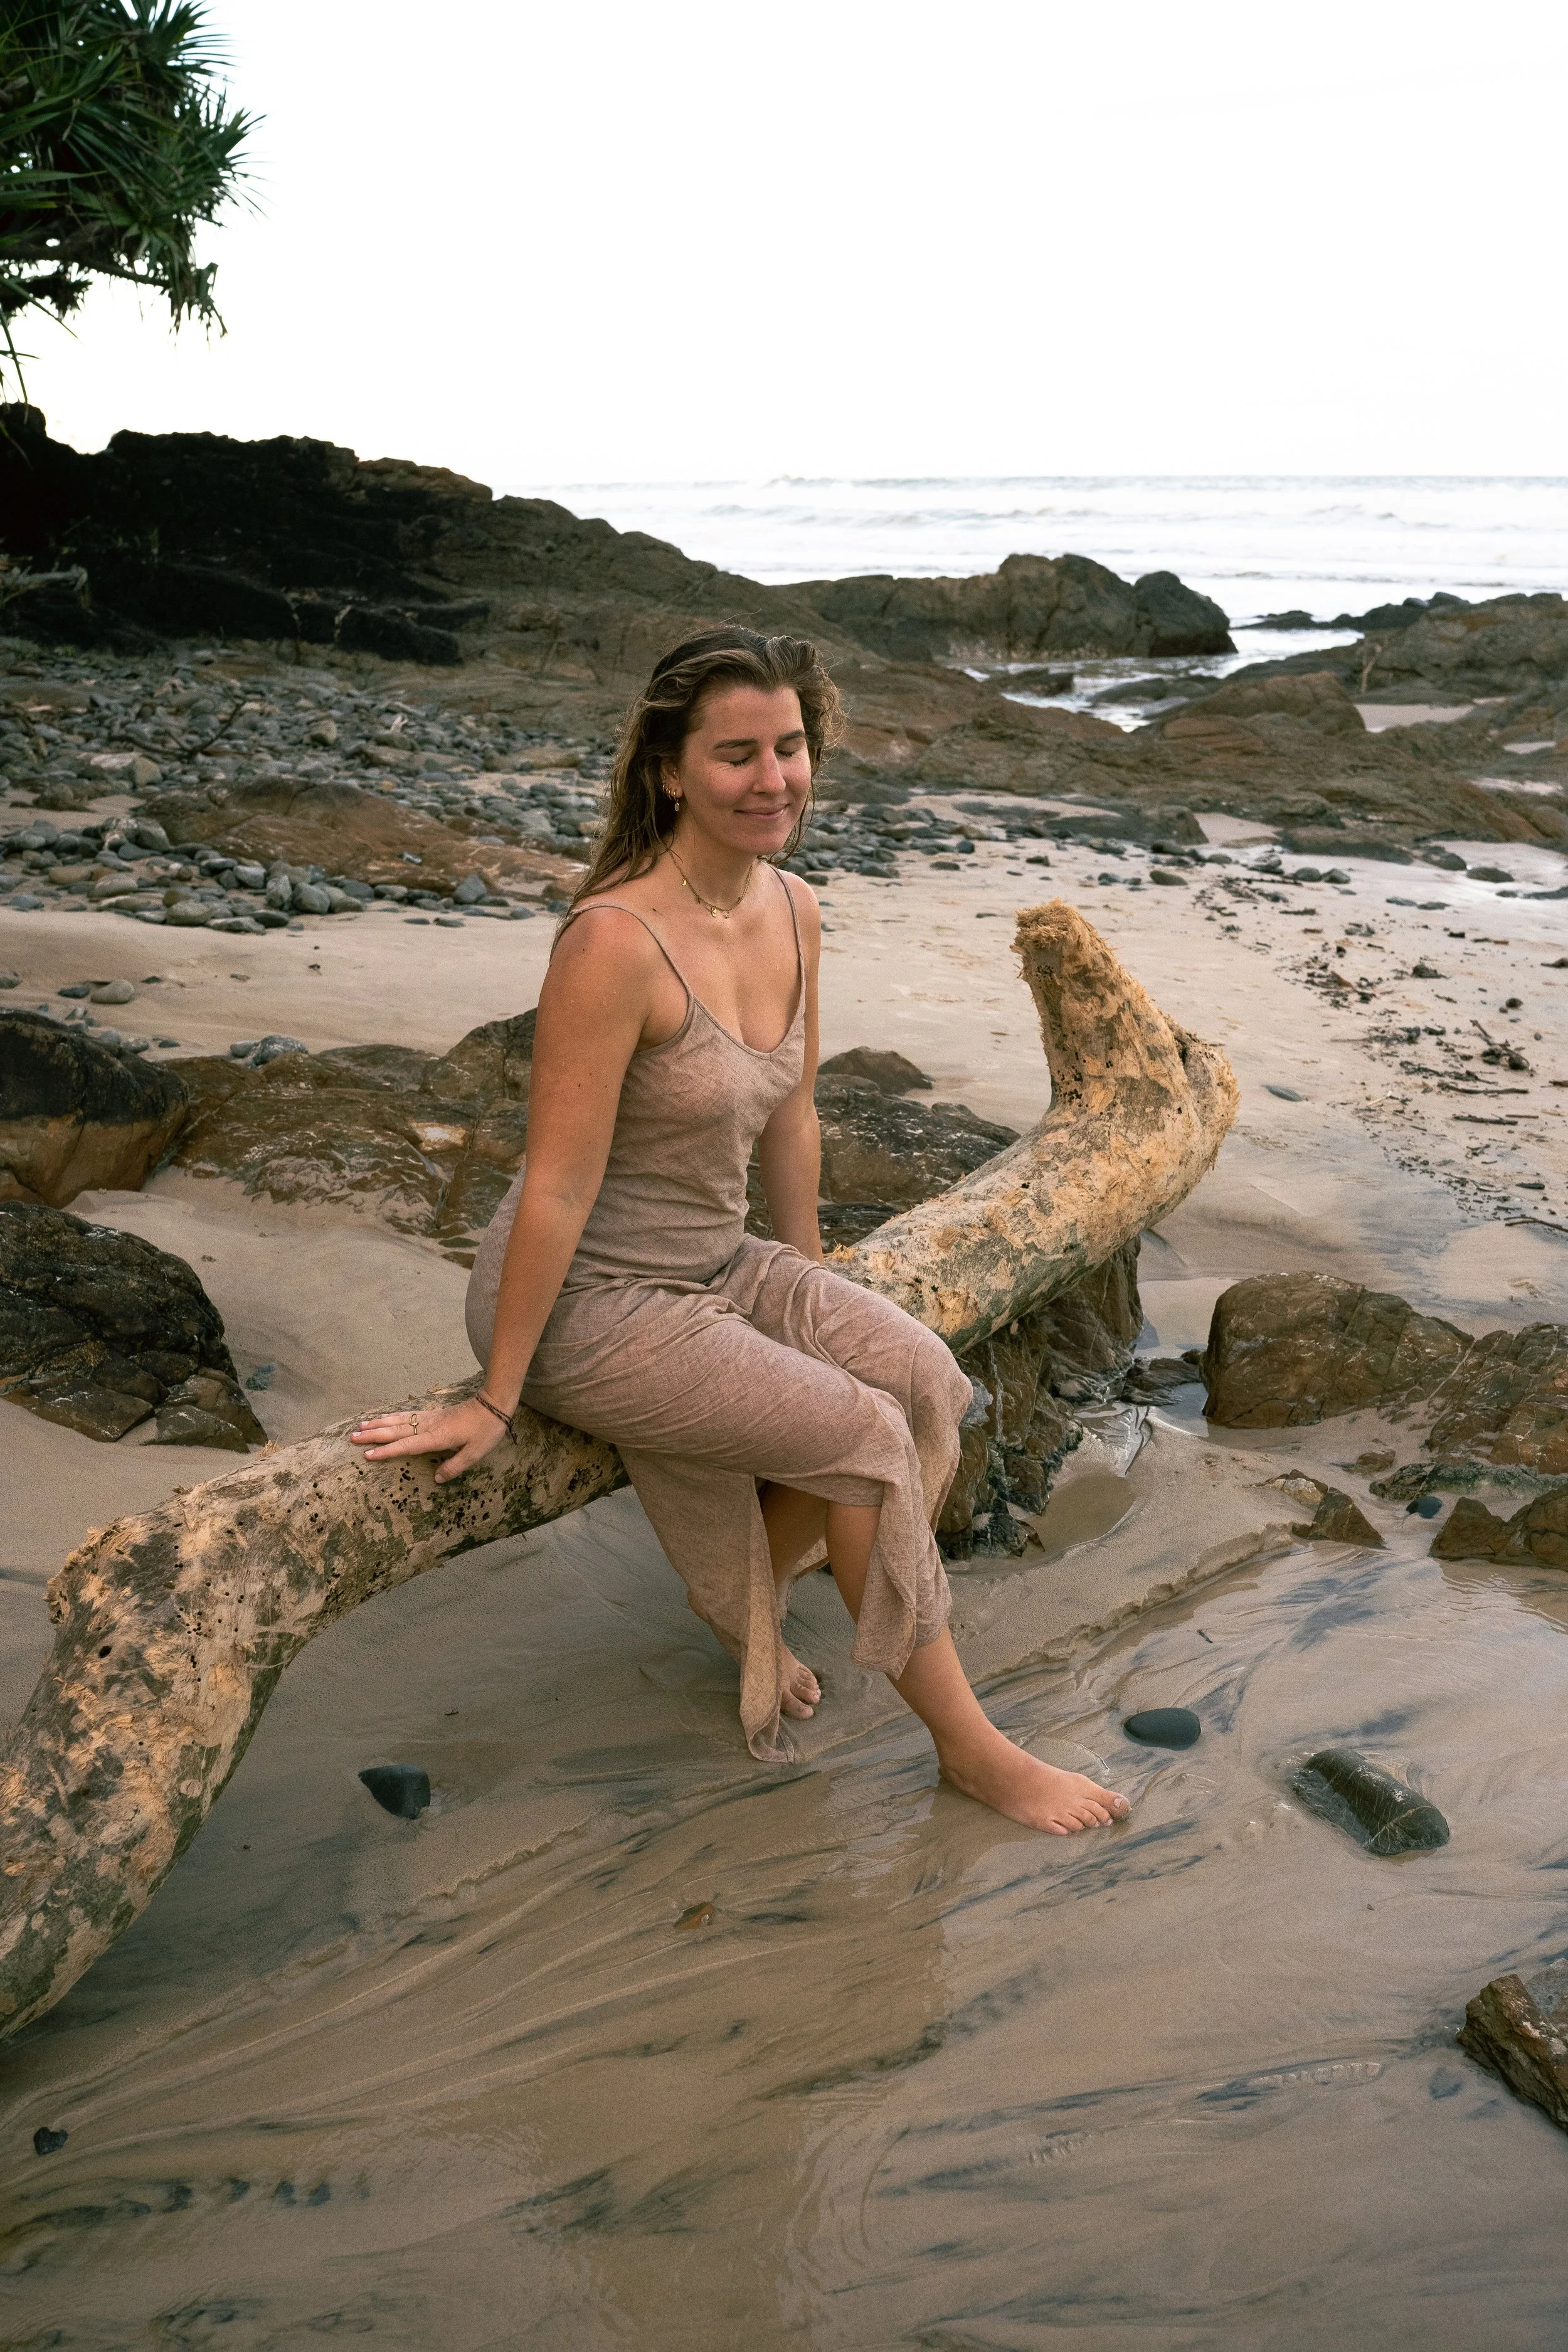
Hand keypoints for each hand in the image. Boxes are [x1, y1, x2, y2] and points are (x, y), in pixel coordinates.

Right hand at [349, 1398, 509, 1482]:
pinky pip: (407, 1414)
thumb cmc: (486, 1430)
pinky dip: (392, 1416)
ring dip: (379, 1423)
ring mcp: (429, 1418)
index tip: (368, 1455)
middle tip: (352, 1438)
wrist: (493, 1404)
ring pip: (398, 1420)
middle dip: (373, 1435)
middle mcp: (428, 1426)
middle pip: (396, 1431)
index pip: (406, 1445)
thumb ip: (455, 1466)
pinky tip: (385, 1418)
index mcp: (436, 1437)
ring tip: (361, 1426)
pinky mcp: (433, 1414)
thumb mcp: (475, 1453)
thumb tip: (437, 1479)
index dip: (387, 1451)